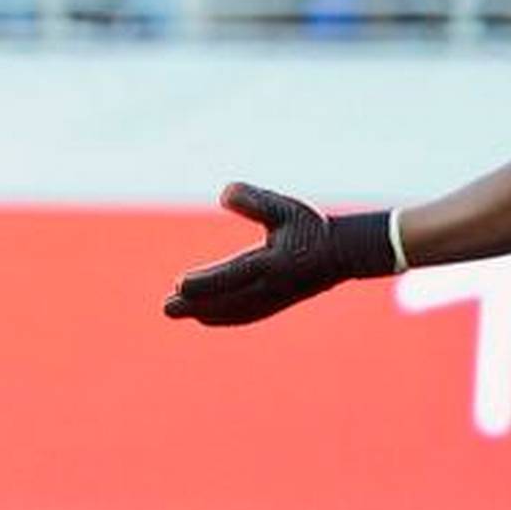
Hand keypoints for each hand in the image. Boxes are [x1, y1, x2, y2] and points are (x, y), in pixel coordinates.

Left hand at [163, 183, 393, 326]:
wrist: (344, 253)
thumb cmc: (312, 227)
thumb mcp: (284, 207)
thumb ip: (254, 200)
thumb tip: (223, 192)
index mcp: (271, 264)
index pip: (231, 276)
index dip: (204, 282)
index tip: (179, 284)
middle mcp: (270, 287)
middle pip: (226, 300)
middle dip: (195, 305)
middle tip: (166, 308)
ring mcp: (272, 299)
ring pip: (232, 310)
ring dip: (204, 312)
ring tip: (178, 310)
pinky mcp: (275, 303)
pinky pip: (244, 314)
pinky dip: (222, 316)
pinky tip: (206, 316)